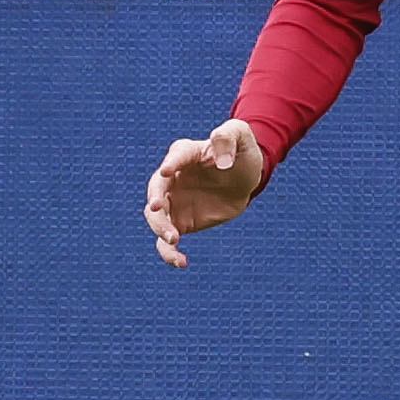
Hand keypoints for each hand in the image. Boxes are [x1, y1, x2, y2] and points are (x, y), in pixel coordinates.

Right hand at [146, 119, 267, 267]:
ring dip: (160, 228)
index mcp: (185, 154)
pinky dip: (169, 252)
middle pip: (156, 189)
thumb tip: (221, 160)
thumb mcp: (241, 137)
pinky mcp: (180, 221)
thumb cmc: (240, 153)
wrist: (244, 179)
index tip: (167, 171)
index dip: (171, 163)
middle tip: (158, 209)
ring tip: (174, 239)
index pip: (176, 157)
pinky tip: (181, 262)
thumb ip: (229, 137)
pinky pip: (167, 240)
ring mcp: (173, 201)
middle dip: (155, 200)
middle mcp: (171, 178)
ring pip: (156, 217)